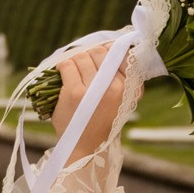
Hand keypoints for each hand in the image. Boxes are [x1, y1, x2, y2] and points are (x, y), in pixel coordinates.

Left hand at [51, 42, 124, 157]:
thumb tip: (110, 45)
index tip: (101, 57)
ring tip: (73, 72)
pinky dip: (62, 67)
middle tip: (84, 66)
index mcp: (131, 88)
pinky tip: (63, 74)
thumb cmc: (103, 121)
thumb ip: (121, 77)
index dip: (109, 50)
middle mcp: (116, 87)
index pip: (122, 54)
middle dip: (90, 55)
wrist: (87, 147)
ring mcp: (94, 89)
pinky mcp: (75, 93)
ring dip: (75, 61)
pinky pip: (67, 65)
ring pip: (82, 57)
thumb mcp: (122, 100)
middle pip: (100, 52)